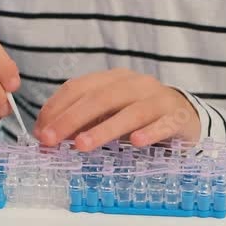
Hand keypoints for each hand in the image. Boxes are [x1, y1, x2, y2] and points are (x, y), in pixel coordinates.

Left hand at [34, 69, 198, 150]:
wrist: (185, 115)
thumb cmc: (139, 116)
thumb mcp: (108, 115)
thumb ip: (81, 122)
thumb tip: (47, 136)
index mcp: (112, 79)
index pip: (78, 88)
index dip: (56, 108)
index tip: (40, 131)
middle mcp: (134, 85)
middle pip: (99, 98)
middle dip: (71, 119)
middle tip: (50, 140)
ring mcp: (158, 99)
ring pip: (129, 112)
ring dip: (104, 129)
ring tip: (82, 145)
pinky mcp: (178, 117)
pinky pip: (164, 124)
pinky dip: (150, 132)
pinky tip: (136, 142)